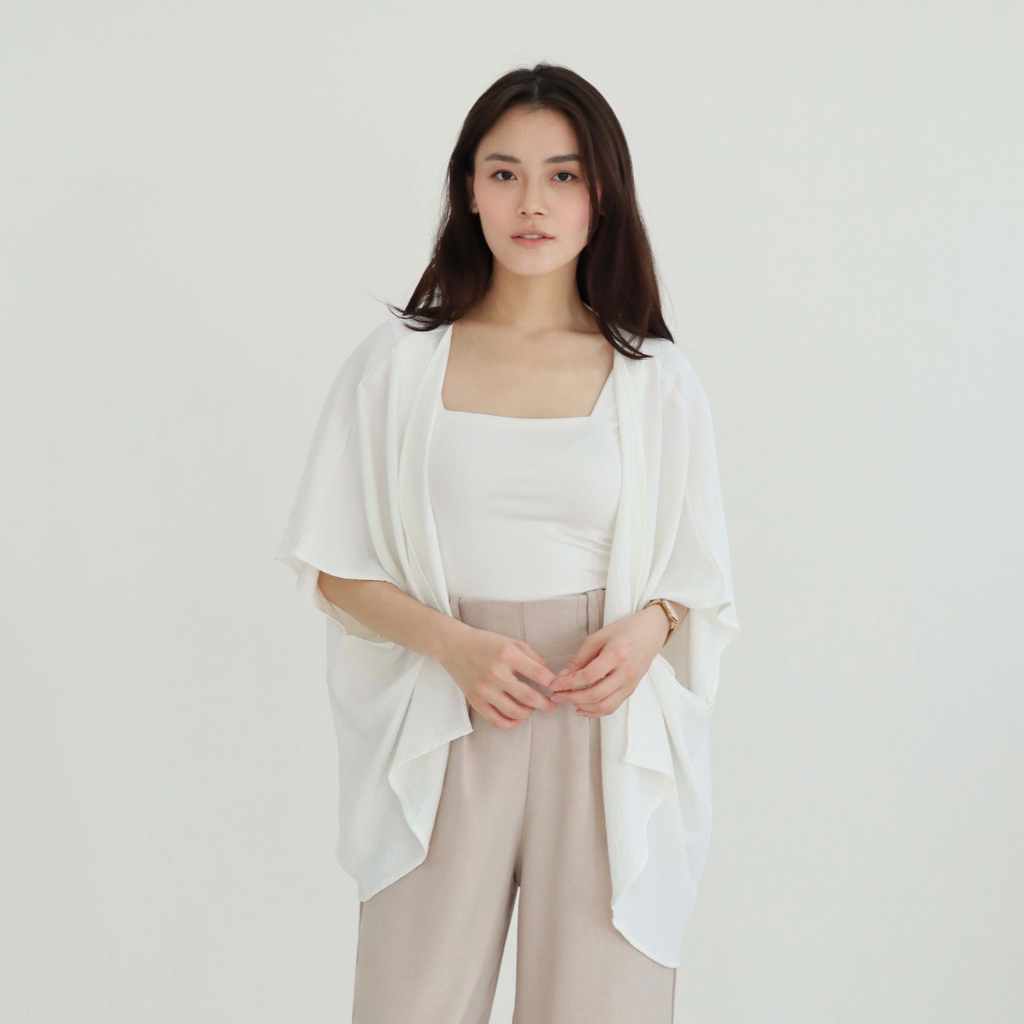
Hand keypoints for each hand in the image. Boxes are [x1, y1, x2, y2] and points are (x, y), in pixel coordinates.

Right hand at [440, 621, 559, 728]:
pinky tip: (519, 719)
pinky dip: (511, 724)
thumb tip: (550, 676)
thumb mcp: (512, 642)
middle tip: (553, 705)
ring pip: (515, 712)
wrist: (454, 646)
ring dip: (530, 713)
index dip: (553, 683)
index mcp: (508, 655)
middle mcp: (496, 673)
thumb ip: (532, 657)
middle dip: (547, 704)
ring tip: (533, 708)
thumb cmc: (486, 642)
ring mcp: (484, 689)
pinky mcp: (475, 700)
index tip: (559, 688)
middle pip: (529, 697)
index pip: (539, 674)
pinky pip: (496, 720)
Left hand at [547, 606, 668, 717]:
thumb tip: (562, 676)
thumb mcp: (598, 637)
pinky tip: (581, 708)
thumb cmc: (623, 631)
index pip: (588, 676)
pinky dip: (595, 712)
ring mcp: (631, 684)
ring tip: (567, 701)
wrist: (650, 633)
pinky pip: (612, 707)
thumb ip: (580, 657)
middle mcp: (626, 673)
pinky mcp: (631, 690)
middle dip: (572, 698)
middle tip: (556, 695)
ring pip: (604, 706)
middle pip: (596, 694)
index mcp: (617, 655)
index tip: (554, 685)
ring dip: (582, 707)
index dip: (568, 683)